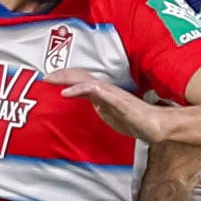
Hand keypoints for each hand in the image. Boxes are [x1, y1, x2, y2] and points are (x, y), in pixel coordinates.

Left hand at [43, 68, 174, 145]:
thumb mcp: (110, 115)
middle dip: (61, 74)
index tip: (50, 80)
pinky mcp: (116, 98)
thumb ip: (100, 108)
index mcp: (103, 93)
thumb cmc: (135, 120)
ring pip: (84, 79)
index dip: (66, 78)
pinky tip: (66, 92)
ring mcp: (111, 92)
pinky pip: (94, 90)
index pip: (81, 80)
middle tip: (45, 77)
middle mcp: (105, 89)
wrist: (154, 126)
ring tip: (51, 79)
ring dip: (66, 78)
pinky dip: (78, 89)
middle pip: (80, 75)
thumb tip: (91, 107)